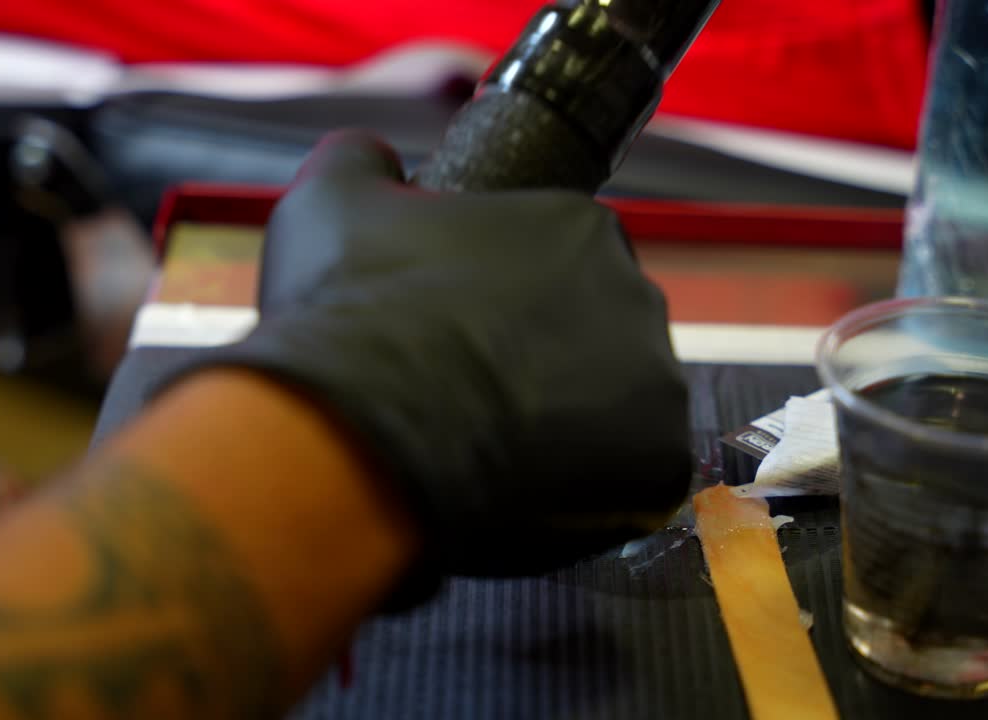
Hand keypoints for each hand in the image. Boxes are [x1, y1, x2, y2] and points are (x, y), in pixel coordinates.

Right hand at [175, 131, 689, 582]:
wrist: (358, 432)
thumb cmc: (348, 315)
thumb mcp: (330, 202)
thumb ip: (362, 161)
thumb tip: (372, 156)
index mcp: (576, 228)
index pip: (560, 262)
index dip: (507, 303)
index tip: (462, 333)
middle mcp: (635, 295)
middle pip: (597, 334)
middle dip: (545, 363)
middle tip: (474, 395)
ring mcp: (655, 385)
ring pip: (618, 410)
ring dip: (569, 427)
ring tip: (492, 448)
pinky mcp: (657, 467)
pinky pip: (630, 481)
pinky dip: (587, 493)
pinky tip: (521, 487)